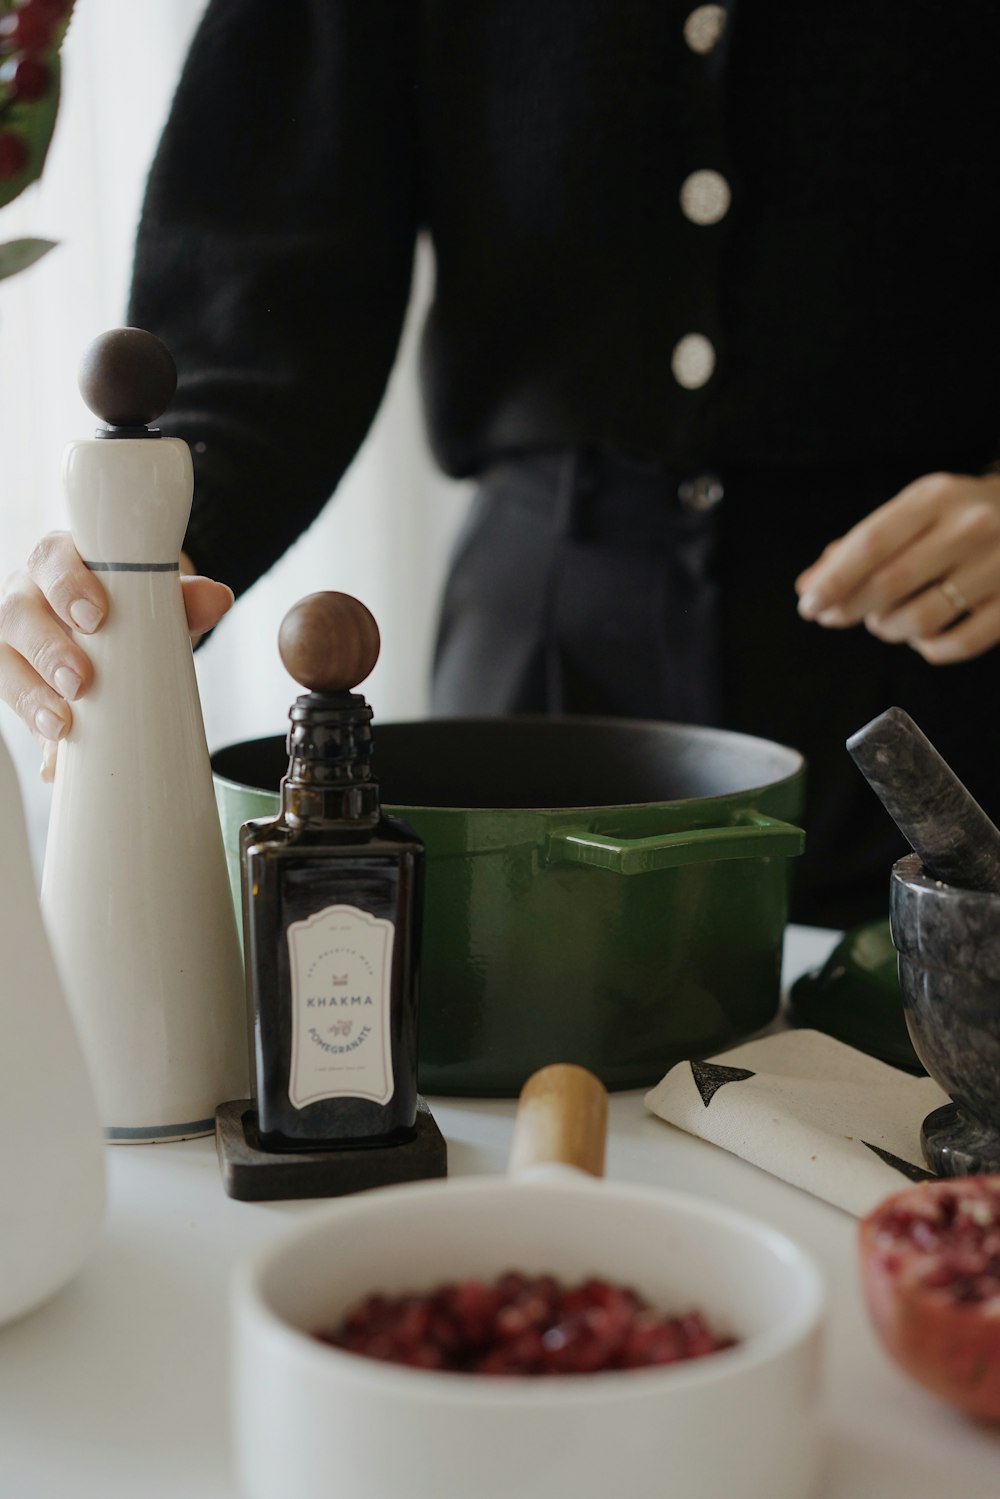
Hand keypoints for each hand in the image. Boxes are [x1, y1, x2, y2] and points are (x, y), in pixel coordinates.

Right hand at [0, 532, 233, 780]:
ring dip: (31, 698)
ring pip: (6, 663)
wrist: (123, 627)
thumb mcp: (159, 598)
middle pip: (18, 616)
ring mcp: (18, 642)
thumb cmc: (129, 604)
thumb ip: (187, 597)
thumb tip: (216, 599)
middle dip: (48, 652)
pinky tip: (55, 763)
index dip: (66, 587)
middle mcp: (29, 597)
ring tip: (61, 726)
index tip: (94, 618)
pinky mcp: (22, 686)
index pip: (51, 561)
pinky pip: (19, 711)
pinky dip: (40, 740)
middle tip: (80, 682)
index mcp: (58, 562)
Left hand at [795, 471, 999, 663]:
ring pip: (920, 620)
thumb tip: (809, 586)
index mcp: (936, 497)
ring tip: (884, 620)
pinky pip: (956, 645)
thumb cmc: (957, 517)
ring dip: (887, 629)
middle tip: (834, 616)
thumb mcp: (913, 512)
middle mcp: (971, 527)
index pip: (871, 543)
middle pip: (890, 584)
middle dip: (850, 608)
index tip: (808, 605)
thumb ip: (858, 546)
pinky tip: (923, 635)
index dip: (833, 580)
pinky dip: (928, 648)